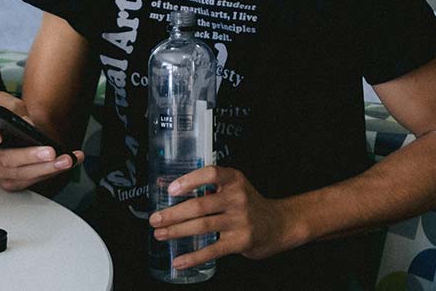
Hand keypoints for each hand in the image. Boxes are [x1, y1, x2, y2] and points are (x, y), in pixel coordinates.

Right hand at [0, 92, 80, 190]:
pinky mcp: (12, 183)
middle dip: (28, 156)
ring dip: (47, 168)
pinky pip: (32, 181)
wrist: (17, 131)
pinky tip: (70, 161)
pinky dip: (53, 172)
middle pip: (3, 160)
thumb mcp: (3, 103)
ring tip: (66, 159)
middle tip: (49, 151)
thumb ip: (10, 106)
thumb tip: (26, 123)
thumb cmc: (7, 117)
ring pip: (21, 174)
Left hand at [149, 166, 306, 268]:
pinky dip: (193, 256)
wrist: (280, 224)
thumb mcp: (235, 188)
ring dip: (177, 231)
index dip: (189, 180)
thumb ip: (210, 187)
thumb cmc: (250, 205)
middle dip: (173, 213)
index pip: (210, 174)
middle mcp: (238, 198)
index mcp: (234, 180)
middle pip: (199, 205)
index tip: (170, 189)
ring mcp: (240, 220)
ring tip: (160, 234)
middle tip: (155, 219)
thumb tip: (170, 191)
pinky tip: (179, 260)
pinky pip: (213, 250)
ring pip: (202, 226)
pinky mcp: (241, 241)